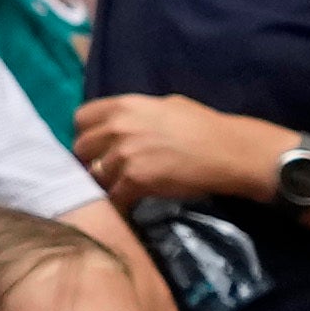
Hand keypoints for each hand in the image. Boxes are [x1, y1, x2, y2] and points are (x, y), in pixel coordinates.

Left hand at [68, 94, 287, 215]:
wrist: (228, 151)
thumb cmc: (204, 125)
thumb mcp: (167, 105)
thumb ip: (137, 113)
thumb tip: (122, 121)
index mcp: (124, 105)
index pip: (81, 117)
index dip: (87, 132)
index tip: (96, 144)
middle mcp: (118, 127)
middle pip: (81, 148)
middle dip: (90, 160)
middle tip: (105, 170)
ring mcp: (124, 154)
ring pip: (94, 175)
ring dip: (105, 184)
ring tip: (120, 188)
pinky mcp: (134, 180)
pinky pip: (113, 197)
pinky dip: (119, 204)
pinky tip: (128, 205)